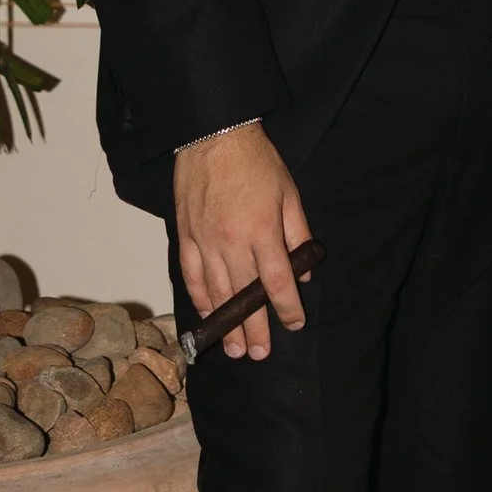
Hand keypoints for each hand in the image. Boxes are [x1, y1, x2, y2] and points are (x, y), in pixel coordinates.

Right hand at [174, 122, 312, 360]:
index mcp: (262, 232)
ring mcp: (205, 242)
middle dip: (254, 328)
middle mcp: (231, 242)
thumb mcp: (290, 194)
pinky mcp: (186, 237)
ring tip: (233, 348)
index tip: (294, 324)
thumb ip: (298, 235)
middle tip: (258, 354)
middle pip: (244, 296)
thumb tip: (305, 272)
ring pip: (216, 292)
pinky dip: (200, 299)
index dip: (286, 308)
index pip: (276, 282)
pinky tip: (208, 316)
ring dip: (225, 323)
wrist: (213, 136)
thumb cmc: (257, 163)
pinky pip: (192, 276)